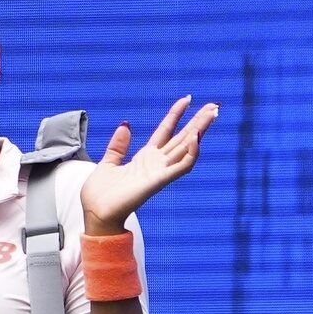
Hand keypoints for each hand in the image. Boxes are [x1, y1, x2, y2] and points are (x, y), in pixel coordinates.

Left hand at [81, 95, 219, 232]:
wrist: (96, 214)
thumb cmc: (100, 195)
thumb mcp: (108, 163)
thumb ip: (118, 146)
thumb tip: (125, 124)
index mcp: (145, 158)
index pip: (165, 131)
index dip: (176, 115)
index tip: (186, 99)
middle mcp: (156, 163)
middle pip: (182, 137)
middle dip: (198, 121)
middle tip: (215, 105)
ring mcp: (160, 172)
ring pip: (187, 148)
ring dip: (201, 131)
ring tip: (213, 114)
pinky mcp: (159, 181)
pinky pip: (182, 167)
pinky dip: (191, 153)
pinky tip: (195, 137)